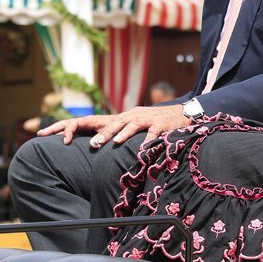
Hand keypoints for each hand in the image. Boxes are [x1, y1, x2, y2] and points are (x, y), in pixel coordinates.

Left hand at [38, 105, 189, 146]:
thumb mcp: (138, 123)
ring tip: (116, 143)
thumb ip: (123, 130)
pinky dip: (149, 140)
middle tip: (94, 144)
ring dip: (124, 133)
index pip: (107, 122)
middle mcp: (135, 115)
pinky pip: (154, 133)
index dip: (93, 130)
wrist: (182, 114)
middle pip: (117, 124)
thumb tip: (103, 143)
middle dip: (105, 134)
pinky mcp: (162, 125)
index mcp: (127, 116)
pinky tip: (144, 148)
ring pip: (133, 125)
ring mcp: (149, 119)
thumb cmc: (156, 121)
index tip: (79, 140)